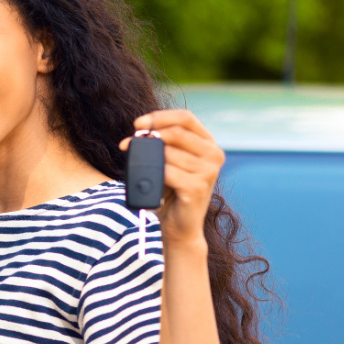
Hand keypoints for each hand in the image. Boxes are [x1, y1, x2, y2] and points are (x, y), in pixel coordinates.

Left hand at [118, 109, 224, 249]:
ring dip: (148, 158)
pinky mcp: (198, 187)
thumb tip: (139, 132)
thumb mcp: (168, 161)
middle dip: (149, 136)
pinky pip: (167, 172)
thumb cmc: (171, 191)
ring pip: (169, 153)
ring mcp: (208, 171)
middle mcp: (214, 154)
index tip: (138, 124)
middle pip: (177, 132)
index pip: (186, 118)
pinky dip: (154, 175)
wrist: (179, 226)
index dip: (160, 117)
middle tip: (129, 144)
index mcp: (208, 144)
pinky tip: (152, 183)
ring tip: (139, 168)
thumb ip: (160, 144)